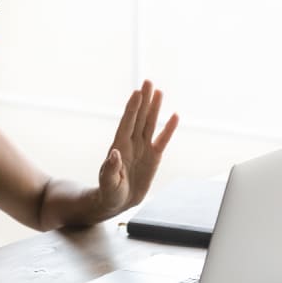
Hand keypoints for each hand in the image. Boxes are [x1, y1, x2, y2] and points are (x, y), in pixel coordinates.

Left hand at [97, 80, 178, 215]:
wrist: (118, 201)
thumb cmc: (109, 192)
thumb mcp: (108, 183)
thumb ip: (110, 169)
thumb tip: (114, 153)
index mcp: (119, 146)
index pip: (127, 123)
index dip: (132, 108)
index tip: (137, 92)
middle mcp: (131, 143)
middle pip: (139, 117)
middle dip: (144, 100)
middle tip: (148, 81)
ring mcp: (143, 148)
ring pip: (150, 124)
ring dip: (154, 108)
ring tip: (159, 91)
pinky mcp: (153, 157)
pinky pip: (163, 140)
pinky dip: (168, 129)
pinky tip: (174, 116)